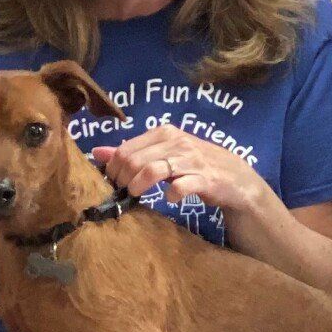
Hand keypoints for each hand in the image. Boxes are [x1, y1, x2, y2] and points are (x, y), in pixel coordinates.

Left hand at [92, 125, 269, 212]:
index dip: (113, 169)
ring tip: (134, 196)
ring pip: (153, 170)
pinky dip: (171, 194)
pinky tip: (169, 199)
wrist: (234, 177)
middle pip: (136, 160)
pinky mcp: (205, 179)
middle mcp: (177, 142)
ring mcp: (192, 160)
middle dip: (122, 179)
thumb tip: (97, 152)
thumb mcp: (162, 154)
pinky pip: (181, 186)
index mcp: (164, 133)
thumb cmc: (193, 164)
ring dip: (138, 186)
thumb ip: (131, 153)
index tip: (112, 183)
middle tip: (122, 193)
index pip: (127, 149)